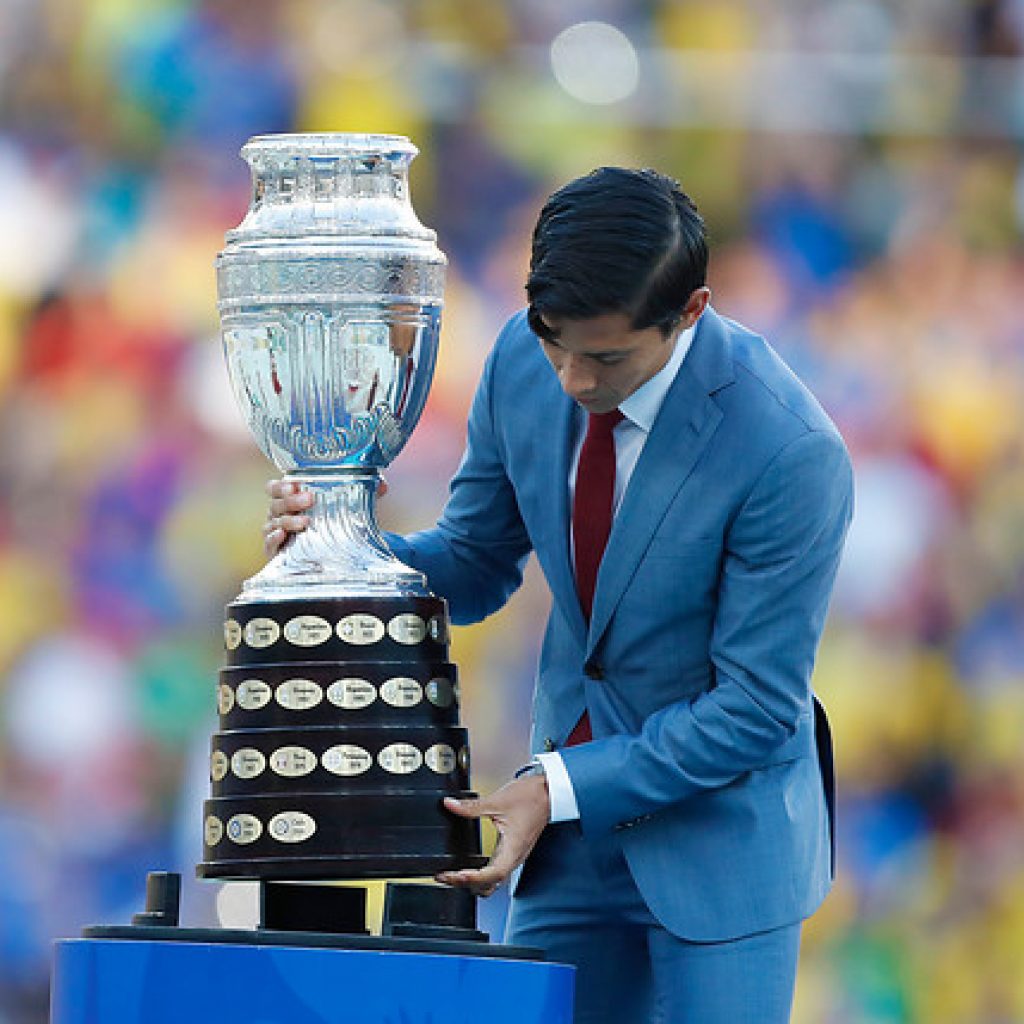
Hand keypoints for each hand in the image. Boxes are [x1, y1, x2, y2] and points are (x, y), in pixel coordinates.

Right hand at [262, 476, 390, 555]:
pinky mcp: (277, 553)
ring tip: (305, 522)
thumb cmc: (332, 525)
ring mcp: (276, 533)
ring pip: (274, 523)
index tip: (295, 484)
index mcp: (290, 500)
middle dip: (291, 501)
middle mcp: (279, 515)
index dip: (281, 485)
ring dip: (288, 521)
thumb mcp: (348, 509)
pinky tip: (282, 535)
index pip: (275, 488)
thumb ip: (364, 494)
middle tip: (309, 499)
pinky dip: (273, 539)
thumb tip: (382, 485)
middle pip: (276, 504)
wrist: (332, 557)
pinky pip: (269, 544)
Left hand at [435, 775, 549, 896]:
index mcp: (513, 848)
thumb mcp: (497, 800)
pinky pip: (495, 872)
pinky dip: (479, 875)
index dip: (473, 878)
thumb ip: (471, 806)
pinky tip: (467, 869)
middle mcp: (514, 857)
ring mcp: (513, 856)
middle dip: (466, 884)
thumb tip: (450, 805)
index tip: (456, 875)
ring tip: (452, 876)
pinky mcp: (511, 852)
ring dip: (472, 883)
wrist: (547, 793)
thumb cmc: (530, 797)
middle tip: (445, 876)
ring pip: (492, 882)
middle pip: (490, 884)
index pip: (493, 875)